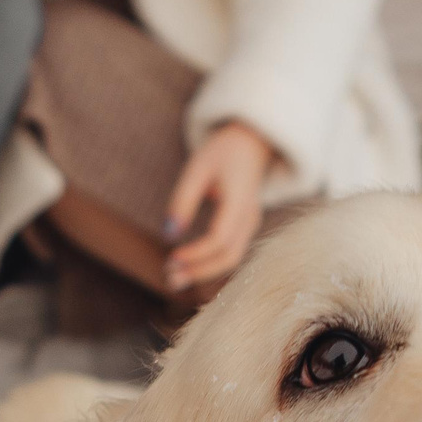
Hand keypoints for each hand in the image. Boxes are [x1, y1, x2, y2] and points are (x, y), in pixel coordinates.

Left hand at [163, 122, 279, 292]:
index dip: (195, 253)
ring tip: (175, 277)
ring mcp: (251, 224)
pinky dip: (210, 264)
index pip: (220, 239)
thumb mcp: (197, 168)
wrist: (252, 143)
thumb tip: (169, 235)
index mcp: (240, 200)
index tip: (171, 257)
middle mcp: (250, 217)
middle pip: (229, 257)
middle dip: (199, 271)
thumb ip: (182, 200)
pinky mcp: (246, 228)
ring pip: (232, 259)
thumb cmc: (223, 152)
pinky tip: (189, 267)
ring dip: (204, 271)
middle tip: (170, 279)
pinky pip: (231, 253)